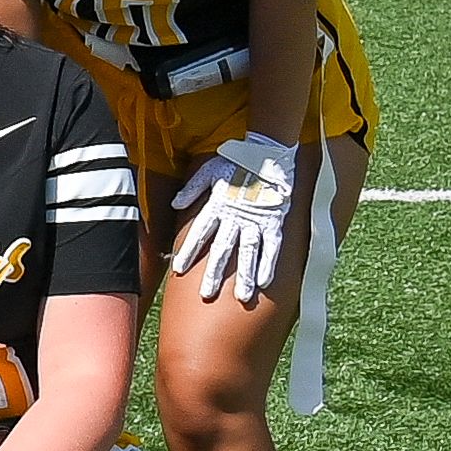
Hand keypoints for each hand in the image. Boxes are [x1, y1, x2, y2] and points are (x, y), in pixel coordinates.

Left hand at [166, 132, 297, 305]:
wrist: (266, 153)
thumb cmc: (234, 162)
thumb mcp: (207, 171)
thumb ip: (191, 190)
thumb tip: (175, 204)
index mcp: (217, 205)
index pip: (199, 233)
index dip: (189, 251)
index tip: (178, 269)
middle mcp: (235, 217)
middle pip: (222, 250)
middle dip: (214, 273)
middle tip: (206, 294)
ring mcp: (257, 221)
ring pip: (249, 253)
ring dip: (245, 276)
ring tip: (242, 298)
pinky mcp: (275, 222)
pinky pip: (273, 247)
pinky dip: (269, 264)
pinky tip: (264, 282)